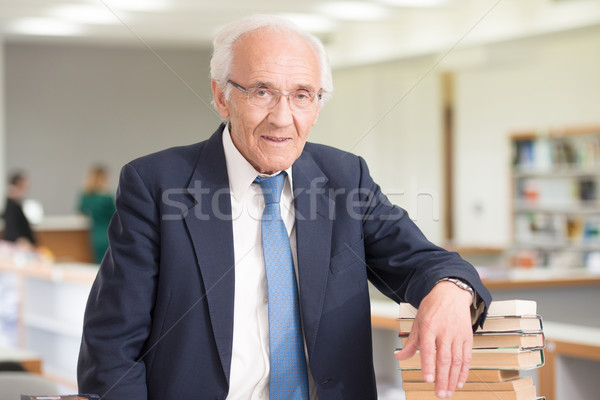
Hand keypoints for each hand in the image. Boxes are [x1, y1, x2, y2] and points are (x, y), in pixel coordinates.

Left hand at [395, 281, 473, 397]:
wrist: (452, 293)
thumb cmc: (432, 307)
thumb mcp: (418, 321)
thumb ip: (411, 342)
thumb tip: (399, 357)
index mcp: (429, 327)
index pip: (428, 350)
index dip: (429, 366)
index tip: (428, 380)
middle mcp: (444, 332)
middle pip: (444, 358)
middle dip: (442, 378)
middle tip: (439, 394)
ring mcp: (457, 335)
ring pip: (457, 360)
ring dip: (453, 379)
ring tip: (448, 392)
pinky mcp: (467, 337)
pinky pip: (467, 357)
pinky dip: (464, 371)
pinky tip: (459, 382)